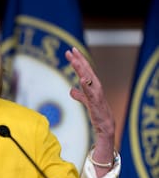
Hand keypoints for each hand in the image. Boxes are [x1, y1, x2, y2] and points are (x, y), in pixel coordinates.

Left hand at [65, 47, 115, 176]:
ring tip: (74, 60)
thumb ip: (79, 95)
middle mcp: (96, 88)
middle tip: (71, 50)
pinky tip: (81, 79)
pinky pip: (91, 93)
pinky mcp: (96, 104)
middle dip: (79, 60)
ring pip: (89, 79)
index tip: (71, 51)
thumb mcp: (85, 102)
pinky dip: (87, 86)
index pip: (84, 70)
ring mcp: (97, 95)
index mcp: (92, 86)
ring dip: (82, 70)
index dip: (78, 60)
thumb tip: (71, 90)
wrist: (106, 128)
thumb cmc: (97, 113)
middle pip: (87, 71)